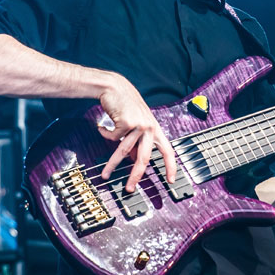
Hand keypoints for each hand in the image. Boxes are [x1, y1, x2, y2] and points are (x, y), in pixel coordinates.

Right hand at [96, 74, 176, 191]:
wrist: (114, 87)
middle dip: (136, 176)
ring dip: (112, 164)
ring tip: (105, 174)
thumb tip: (135, 161)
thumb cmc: (125, 104)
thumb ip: (138, 141)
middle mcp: (150, 127)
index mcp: (155, 129)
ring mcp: (139, 125)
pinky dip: (105, 134)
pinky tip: (103, 127)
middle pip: (145, 158)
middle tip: (130, 188)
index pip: (168, 151)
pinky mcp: (126, 122)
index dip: (171, 166)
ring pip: (124, 151)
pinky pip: (112, 137)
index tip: (171, 180)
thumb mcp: (136, 124)